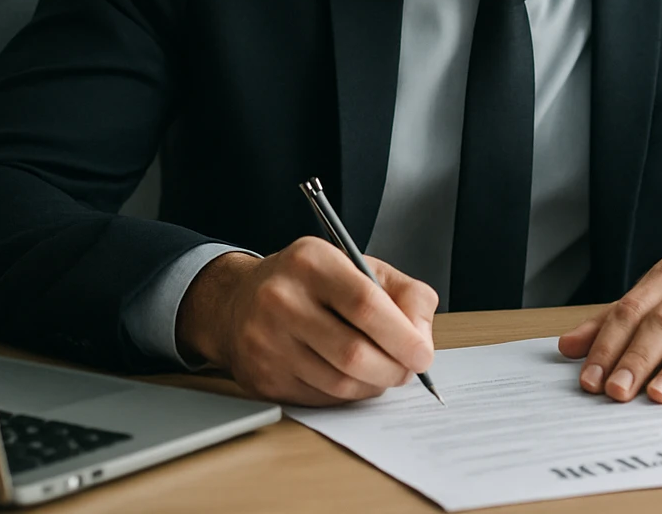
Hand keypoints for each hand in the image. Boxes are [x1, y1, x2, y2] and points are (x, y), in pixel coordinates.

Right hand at [175, 237, 437, 405]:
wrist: (239, 301)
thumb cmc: (311, 283)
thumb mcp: (359, 267)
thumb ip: (404, 294)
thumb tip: (421, 338)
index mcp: (311, 262)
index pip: (366, 304)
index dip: (402, 336)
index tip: (423, 354)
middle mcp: (281, 299)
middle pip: (354, 352)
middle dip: (393, 369)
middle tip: (407, 369)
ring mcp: (266, 341)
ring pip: (340, 383)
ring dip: (373, 385)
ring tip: (381, 371)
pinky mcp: (262, 377)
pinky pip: (321, 399)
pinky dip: (347, 394)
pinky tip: (350, 377)